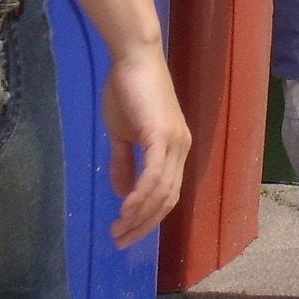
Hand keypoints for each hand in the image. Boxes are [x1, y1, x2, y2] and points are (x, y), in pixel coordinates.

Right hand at [101, 45, 190, 248]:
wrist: (133, 58)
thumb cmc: (127, 90)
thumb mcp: (123, 133)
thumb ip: (124, 163)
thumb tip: (123, 194)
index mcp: (174, 149)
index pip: (167, 194)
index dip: (148, 217)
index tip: (126, 233)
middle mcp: (180, 149)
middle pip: (168, 199)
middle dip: (144, 225)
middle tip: (120, 241)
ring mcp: (174, 142)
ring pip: (162, 191)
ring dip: (140, 215)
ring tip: (118, 230)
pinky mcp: (162, 135)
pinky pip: (155, 174)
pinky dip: (142, 195)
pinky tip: (126, 209)